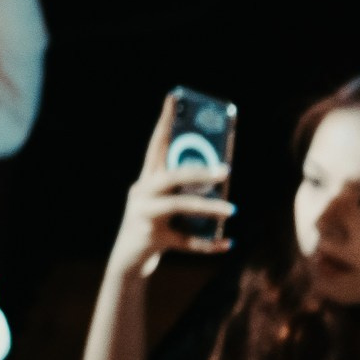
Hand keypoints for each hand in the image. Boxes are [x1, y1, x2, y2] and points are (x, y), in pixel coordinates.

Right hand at [108, 97, 237, 281]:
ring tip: (231, 209)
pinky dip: (209, 244)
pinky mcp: (151, 237)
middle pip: (170, 175)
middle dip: (199, 171)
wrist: (128, 261)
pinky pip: (185, 241)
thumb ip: (185, 191)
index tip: (173, 97)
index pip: (156, 144)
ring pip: (178, 205)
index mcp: (146, 179)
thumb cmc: (154, 228)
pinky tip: (228, 243)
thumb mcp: (167, 205)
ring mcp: (144, 215)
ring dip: (207, 206)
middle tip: (226, 170)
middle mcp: (142, 192)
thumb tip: (221, 177)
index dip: (165, 121)